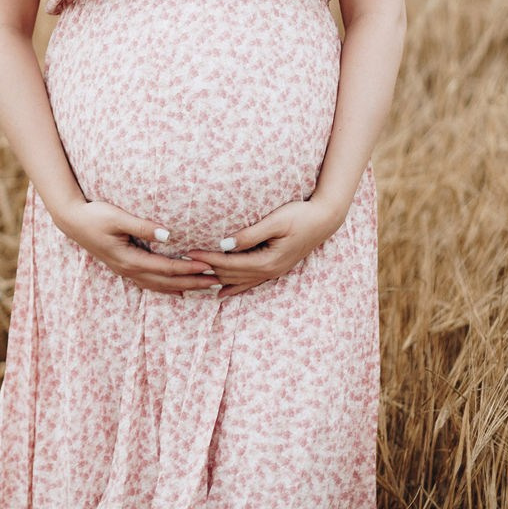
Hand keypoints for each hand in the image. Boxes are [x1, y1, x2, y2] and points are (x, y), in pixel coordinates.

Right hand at [57, 200, 220, 294]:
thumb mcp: (118, 217)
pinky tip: (177, 289)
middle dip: (192, 282)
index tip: (208, 266)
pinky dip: (166, 287)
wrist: (72, 220)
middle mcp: (129, 269)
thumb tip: (169, 235)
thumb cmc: (95, 215)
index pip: (166, 267)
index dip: (188, 268)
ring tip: (203, 289)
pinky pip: (149, 283)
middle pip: (166, 281)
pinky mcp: (124, 267)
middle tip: (216, 283)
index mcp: (129, 259)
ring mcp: (126, 270)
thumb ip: (143, 226)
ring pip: (158, 285)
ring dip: (182, 287)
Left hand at [186, 197, 342, 299]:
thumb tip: (224, 244)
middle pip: (231, 275)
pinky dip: (234, 287)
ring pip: (238, 281)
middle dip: (206, 270)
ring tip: (194, 280)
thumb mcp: (275, 221)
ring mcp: (273, 272)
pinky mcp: (275, 268)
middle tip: (182, 266)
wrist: (325, 219)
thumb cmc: (300, 215)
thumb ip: (250, 234)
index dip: (207, 259)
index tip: (188, 254)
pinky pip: (250, 283)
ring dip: (216, 281)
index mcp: (267, 260)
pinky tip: (221, 293)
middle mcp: (269, 271)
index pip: (230, 264)